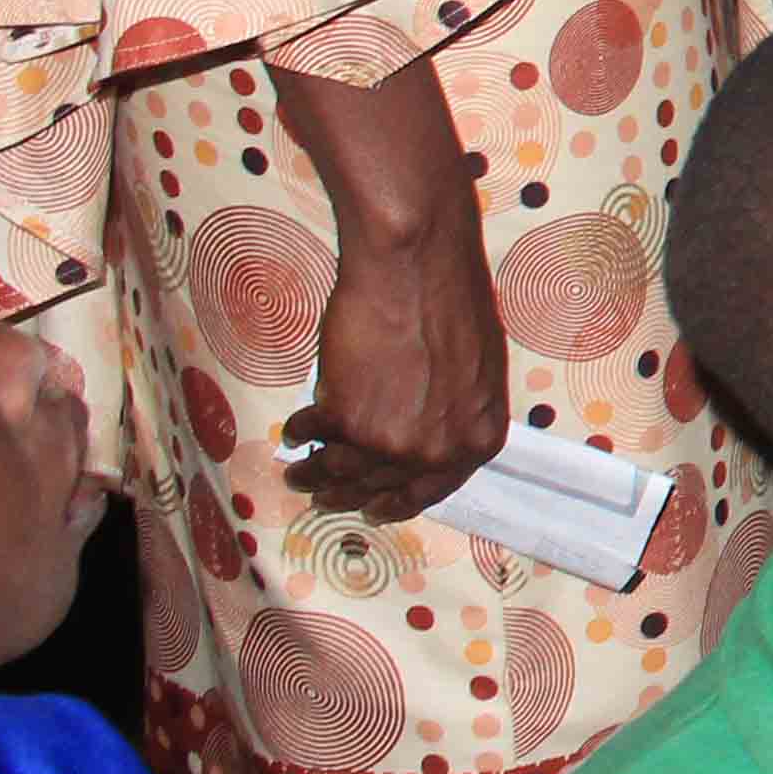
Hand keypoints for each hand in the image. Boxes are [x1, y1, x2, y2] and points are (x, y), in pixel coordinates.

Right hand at [283, 201, 510, 525]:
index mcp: (478, 439)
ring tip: (298, 471)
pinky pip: (314, 438)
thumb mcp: (475, 371)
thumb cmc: (452, 302)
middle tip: (324, 493)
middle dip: (349, 494)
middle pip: (382, 488)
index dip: (399, 501)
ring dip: (314, 474)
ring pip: (341, 473)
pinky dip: (299, 435)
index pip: (434, 491)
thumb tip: (419, 434)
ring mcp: (391, 442)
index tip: (376, 506)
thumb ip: (450, 413)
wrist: (417, 267)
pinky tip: (295, 431)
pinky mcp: (347, 421)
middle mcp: (438, 452)